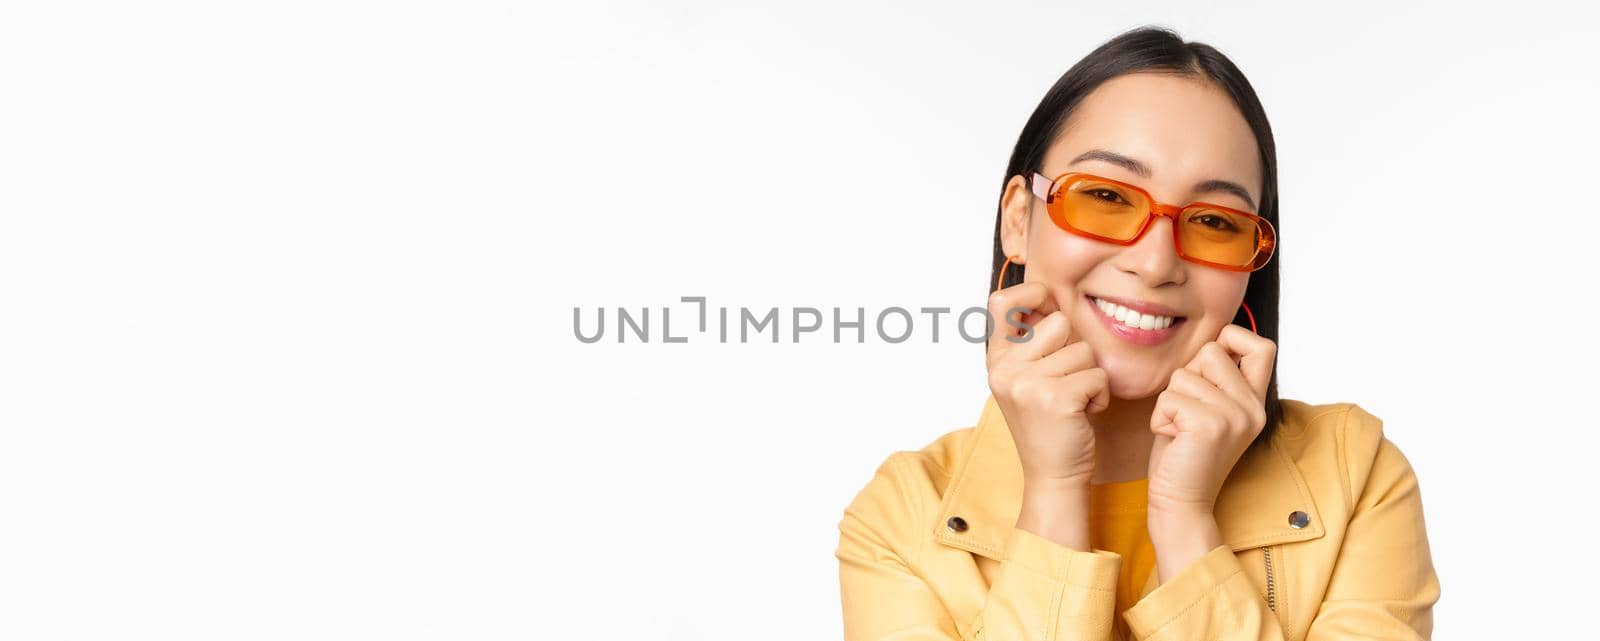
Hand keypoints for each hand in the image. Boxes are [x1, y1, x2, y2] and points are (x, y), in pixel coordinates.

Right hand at [985, 281, 1108, 487]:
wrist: (1053, 475)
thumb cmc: (1049, 423)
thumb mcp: (1028, 378)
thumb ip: (1033, 341)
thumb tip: (1049, 297)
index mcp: (996, 360)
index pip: (1001, 301)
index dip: (1031, 294)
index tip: (1047, 308)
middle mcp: (1004, 369)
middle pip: (1060, 323)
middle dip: (1075, 349)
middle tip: (1066, 381)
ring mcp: (1027, 383)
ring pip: (1084, 350)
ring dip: (1090, 375)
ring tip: (1075, 399)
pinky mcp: (1055, 398)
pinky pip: (1097, 375)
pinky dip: (1100, 395)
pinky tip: (1085, 413)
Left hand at [1146, 323, 1277, 516]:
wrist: (1181, 504)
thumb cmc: (1184, 454)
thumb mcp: (1207, 409)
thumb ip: (1215, 379)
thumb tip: (1213, 340)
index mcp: (1256, 401)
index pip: (1262, 346)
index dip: (1232, 339)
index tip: (1208, 366)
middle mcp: (1253, 407)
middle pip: (1211, 351)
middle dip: (1186, 377)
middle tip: (1187, 414)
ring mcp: (1235, 415)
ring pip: (1184, 374)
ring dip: (1169, 400)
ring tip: (1180, 430)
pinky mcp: (1210, 424)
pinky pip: (1169, 397)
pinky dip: (1160, 417)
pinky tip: (1172, 439)